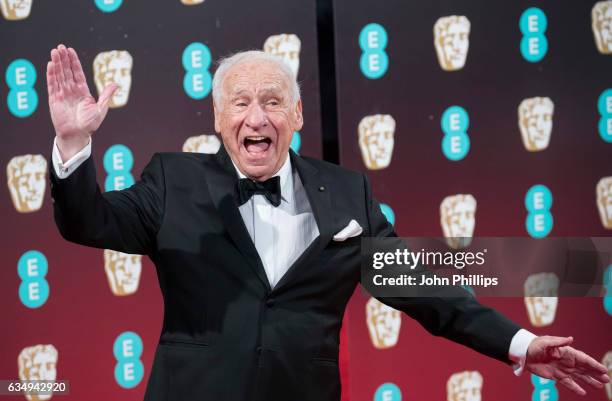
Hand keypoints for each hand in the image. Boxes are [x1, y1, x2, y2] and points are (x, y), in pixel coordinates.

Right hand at [46, 44, 117, 158]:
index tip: (70, 50)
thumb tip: (116, 84)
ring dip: (57, 63)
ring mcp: (62, 94)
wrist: (78, 136)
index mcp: (83, 92)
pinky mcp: (54, 100)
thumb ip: (106, 95)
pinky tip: (50, 65)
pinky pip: (52, 85)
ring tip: (54, 51)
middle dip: (64, 59)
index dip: (74, 62)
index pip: (77, 73)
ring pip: (59, 75)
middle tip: (60, 46)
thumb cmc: (90, 124)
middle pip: (67, 71)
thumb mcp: (101, 108)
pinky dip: (51, 75)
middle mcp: (72, 91)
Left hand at [525, 336, 609, 395]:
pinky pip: (568, 383)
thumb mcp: (546, 342)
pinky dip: (575, 388)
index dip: (594, 365)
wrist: (524, 353)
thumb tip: (571, 339)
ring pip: (579, 376)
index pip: (584, 359)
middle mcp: (567, 361)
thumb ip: (559, 342)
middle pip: (585, 369)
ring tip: (600, 386)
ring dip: (589, 381)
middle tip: (607, 379)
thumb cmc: (535, 345)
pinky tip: (583, 393)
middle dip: (596, 374)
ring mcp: (563, 369)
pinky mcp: (556, 376)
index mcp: (567, 352)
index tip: (603, 370)